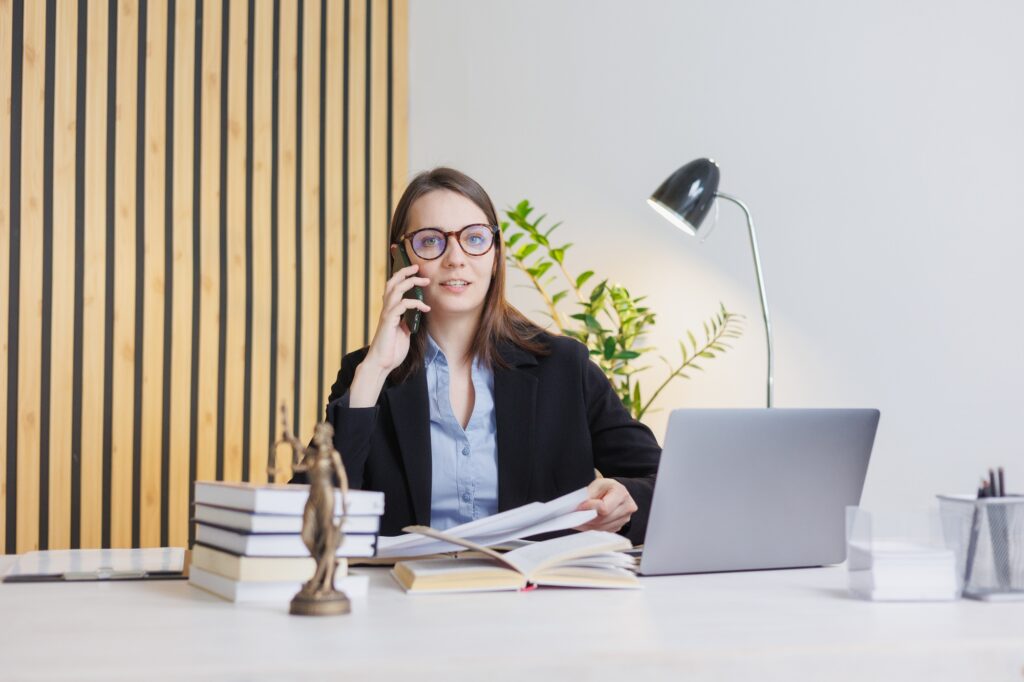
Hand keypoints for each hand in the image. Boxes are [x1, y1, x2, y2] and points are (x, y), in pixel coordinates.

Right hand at [362, 253, 430, 374]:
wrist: (382, 364)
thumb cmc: (392, 350)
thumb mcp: (403, 333)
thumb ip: (407, 322)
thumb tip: (414, 317)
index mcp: (390, 311)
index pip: (393, 288)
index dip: (402, 277)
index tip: (416, 272)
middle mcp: (386, 310)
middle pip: (392, 283)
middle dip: (405, 272)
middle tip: (418, 268)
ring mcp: (387, 315)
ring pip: (395, 290)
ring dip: (411, 282)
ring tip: (425, 281)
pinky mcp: (389, 322)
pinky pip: (402, 305)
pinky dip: (415, 303)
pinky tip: (425, 309)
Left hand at [573, 478, 637, 533]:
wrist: (616, 492)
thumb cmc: (606, 488)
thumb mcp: (598, 484)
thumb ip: (589, 495)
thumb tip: (579, 508)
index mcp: (622, 494)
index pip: (605, 508)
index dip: (591, 508)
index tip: (579, 507)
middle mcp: (627, 507)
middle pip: (603, 519)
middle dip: (586, 518)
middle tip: (573, 515)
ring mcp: (624, 519)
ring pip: (602, 527)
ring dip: (587, 525)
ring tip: (576, 520)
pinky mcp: (618, 526)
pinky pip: (603, 530)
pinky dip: (592, 527)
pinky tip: (585, 522)